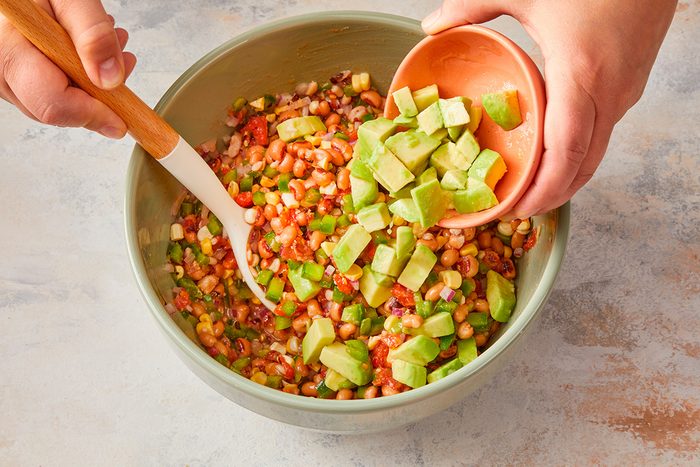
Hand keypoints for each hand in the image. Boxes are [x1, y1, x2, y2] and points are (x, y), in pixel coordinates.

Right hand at [0, 0, 135, 137]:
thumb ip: (93, 34)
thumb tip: (110, 79)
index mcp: (10, 49)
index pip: (52, 103)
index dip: (92, 115)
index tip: (121, 120)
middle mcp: (3, 69)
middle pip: (58, 110)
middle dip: (99, 94)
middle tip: (123, 59)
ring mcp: (8, 78)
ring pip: (59, 104)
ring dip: (94, 84)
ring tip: (111, 46)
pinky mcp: (18, 80)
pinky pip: (53, 93)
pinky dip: (81, 80)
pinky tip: (93, 54)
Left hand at [423, 0, 676, 216]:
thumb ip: (473, 6)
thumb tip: (430, 25)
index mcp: (581, 77)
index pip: (566, 155)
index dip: (543, 192)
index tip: (517, 210)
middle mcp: (610, 94)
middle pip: (584, 166)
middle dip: (552, 196)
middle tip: (518, 210)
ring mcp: (627, 91)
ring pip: (598, 153)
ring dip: (567, 178)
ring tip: (533, 188)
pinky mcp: (633, 84)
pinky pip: (604, 132)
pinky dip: (579, 153)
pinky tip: (555, 150)